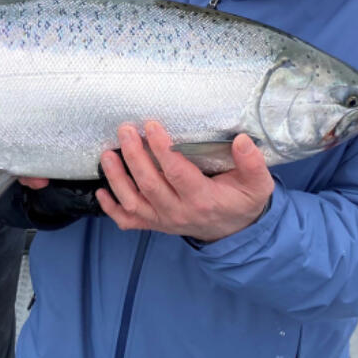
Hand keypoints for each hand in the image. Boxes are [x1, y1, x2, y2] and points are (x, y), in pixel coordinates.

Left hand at [97, 121, 273, 242]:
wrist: (235, 232)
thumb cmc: (242, 202)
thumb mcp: (257, 185)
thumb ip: (252, 163)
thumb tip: (241, 141)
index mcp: (203, 200)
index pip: (177, 172)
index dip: (161, 148)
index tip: (151, 125)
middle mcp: (179, 212)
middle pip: (150, 184)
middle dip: (134, 155)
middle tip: (125, 129)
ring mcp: (163, 220)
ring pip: (133, 202)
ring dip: (117, 178)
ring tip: (107, 153)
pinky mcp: (154, 224)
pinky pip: (129, 220)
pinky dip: (111, 208)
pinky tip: (100, 191)